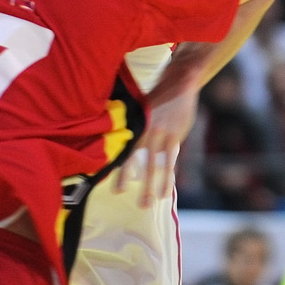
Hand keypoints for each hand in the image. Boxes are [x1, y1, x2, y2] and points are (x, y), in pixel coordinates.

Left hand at [114, 86, 199, 207]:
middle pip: (132, 158)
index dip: (113, 163)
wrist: (180, 81)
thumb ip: (135, 125)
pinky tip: (165, 191)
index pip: (120, 147)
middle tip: (118, 193)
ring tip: (147, 203)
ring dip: (150, 185)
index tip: (105, 176)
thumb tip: (122, 140)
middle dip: (125, 177)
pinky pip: (170, 161)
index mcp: (134, 124)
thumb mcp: (142, 107)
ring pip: (152, 164)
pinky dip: (168, 177)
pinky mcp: (175, 136)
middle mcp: (144, 130)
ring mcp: (160, 134)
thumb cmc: (159, 95)